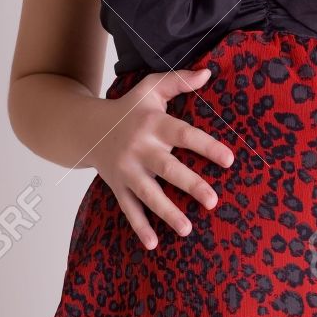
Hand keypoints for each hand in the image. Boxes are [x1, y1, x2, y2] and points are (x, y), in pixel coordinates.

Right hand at [92, 67, 234, 248]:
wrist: (87, 128)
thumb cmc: (130, 108)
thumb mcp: (150, 88)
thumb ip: (179, 80)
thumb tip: (209, 72)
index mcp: (153, 124)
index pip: (184, 134)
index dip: (206, 146)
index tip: (230, 159)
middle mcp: (139, 148)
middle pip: (167, 169)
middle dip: (190, 185)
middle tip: (213, 201)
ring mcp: (127, 170)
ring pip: (148, 195)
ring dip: (167, 213)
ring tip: (187, 229)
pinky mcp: (117, 187)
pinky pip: (129, 210)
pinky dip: (140, 227)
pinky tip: (154, 244)